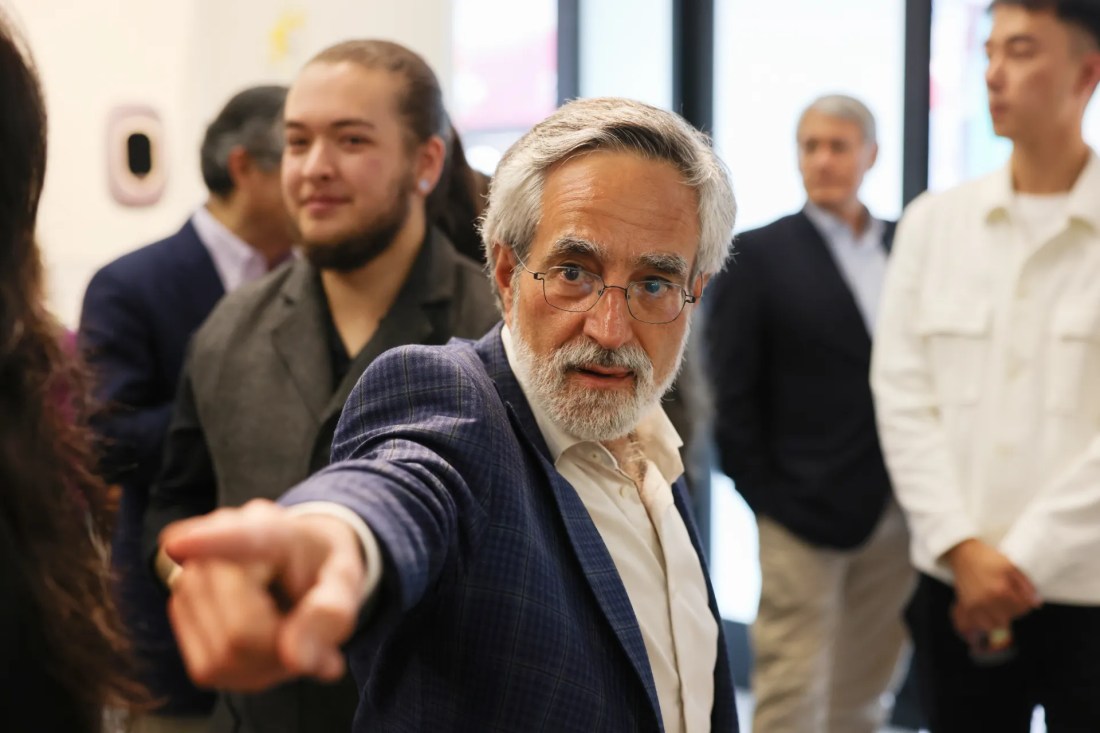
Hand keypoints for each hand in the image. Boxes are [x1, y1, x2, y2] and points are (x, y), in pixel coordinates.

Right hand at [161, 499, 365, 691]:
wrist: (295, 559)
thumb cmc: (319, 568)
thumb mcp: (345, 582)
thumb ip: (332, 612)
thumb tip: (295, 657)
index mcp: (270, 529)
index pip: (241, 537)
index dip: (209, 543)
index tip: (179, 544)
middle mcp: (219, 544)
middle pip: (241, 632)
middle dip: (281, 648)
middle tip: (306, 629)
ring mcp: (189, 577)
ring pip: (223, 655)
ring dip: (265, 661)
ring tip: (284, 628)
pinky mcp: (178, 610)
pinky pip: (209, 667)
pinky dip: (244, 669)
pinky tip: (260, 641)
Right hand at [944, 539, 1040, 634]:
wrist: (964, 554)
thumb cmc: (989, 559)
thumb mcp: (1011, 566)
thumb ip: (1026, 585)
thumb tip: (1036, 603)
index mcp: (1001, 590)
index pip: (1022, 608)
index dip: (1026, 603)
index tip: (1022, 598)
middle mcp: (988, 600)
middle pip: (1009, 617)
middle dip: (1013, 611)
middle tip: (1010, 601)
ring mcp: (976, 604)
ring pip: (994, 624)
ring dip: (1000, 619)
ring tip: (1000, 609)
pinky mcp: (967, 606)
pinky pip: (979, 623)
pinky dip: (985, 622)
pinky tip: (988, 614)